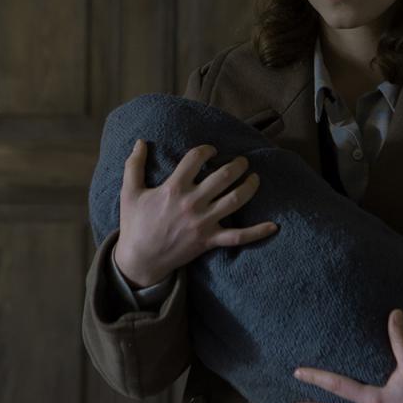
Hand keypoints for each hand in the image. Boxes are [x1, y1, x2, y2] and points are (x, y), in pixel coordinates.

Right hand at [114, 139, 279, 286]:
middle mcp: (192, 203)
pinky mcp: (209, 240)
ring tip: (254, 177)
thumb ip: (134, 165)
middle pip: (223, 176)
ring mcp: (203, 222)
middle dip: (237, 164)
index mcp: (173, 188)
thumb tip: (140, 141)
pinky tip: (273, 226)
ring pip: (235, 200)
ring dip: (249, 185)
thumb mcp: (129, 192)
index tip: (210, 151)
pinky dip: (257, 232)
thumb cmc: (135, 224)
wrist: (140, 260)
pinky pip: (238, 237)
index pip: (196, 158)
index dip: (206, 150)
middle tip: (241, 161)